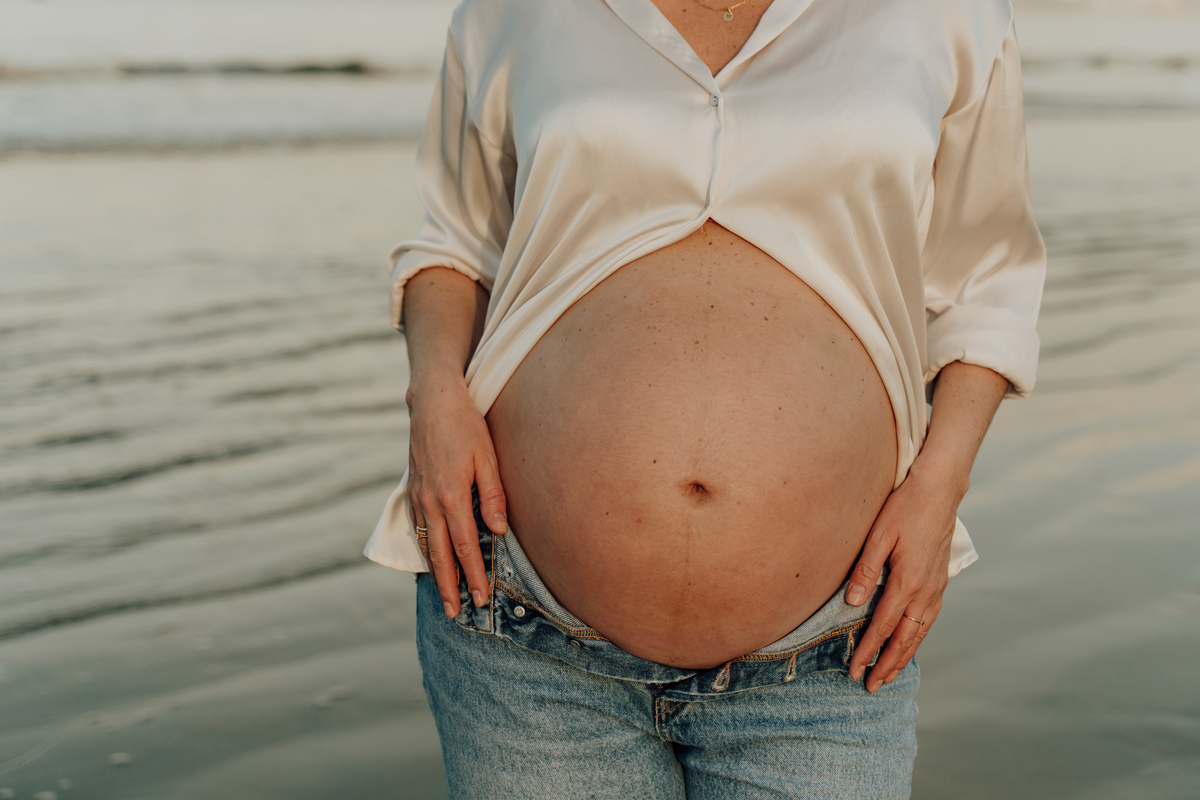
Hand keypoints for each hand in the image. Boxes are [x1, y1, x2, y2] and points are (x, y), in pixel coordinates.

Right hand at [406, 374, 507, 618]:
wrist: (432, 403)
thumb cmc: (465, 427)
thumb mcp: (487, 457)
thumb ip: (493, 496)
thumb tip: (499, 531)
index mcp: (451, 495)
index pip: (465, 546)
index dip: (473, 574)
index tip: (480, 597)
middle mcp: (430, 501)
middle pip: (441, 554)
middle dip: (450, 586)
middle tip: (456, 613)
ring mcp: (417, 497)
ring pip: (427, 545)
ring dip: (436, 573)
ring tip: (444, 597)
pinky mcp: (412, 491)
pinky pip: (418, 529)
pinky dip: (425, 550)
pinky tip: (431, 562)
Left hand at [844, 465, 957, 692]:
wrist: (939, 491)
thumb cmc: (904, 508)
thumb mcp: (878, 535)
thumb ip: (864, 570)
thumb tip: (852, 603)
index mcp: (908, 581)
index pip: (884, 626)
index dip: (868, 650)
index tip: (854, 669)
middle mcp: (926, 590)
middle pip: (905, 638)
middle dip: (887, 664)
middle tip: (870, 686)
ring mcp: (937, 587)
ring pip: (920, 632)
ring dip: (904, 656)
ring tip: (889, 676)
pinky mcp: (940, 581)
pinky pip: (929, 619)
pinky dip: (917, 638)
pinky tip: (909, 645)